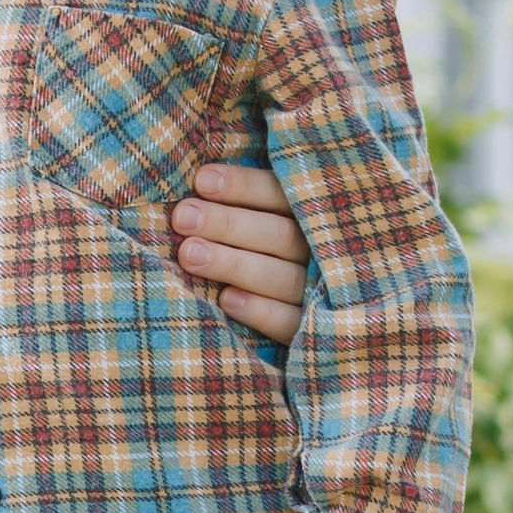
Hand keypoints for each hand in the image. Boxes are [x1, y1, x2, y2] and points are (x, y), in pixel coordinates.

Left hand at [170, 162, 311, 343]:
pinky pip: (290, 322)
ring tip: (189, 254)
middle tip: (183, 217)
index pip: (282, 195)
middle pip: (280, 235)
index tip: (201, 180)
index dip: (243, 186)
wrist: (328, 328)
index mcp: (313, 217)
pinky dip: (260, 311)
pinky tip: (226, 299)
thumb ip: (244, 205)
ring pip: (283, 278)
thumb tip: (197, 182)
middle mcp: (323, 252)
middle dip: (228, 224)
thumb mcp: (268, 220)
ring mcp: (321, 293)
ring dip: (234, 265)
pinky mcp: (314, 331)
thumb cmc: (266, 255)